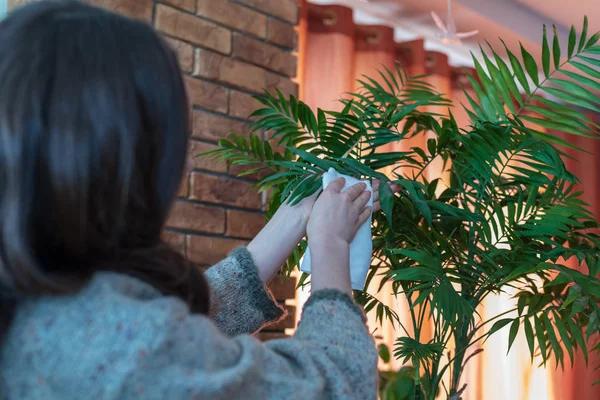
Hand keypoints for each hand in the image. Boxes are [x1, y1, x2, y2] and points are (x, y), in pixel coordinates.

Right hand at [283, 177, 399, 231]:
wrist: (328, 240)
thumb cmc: (316, 227)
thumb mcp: (314, 210)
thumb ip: (322, 204)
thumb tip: (325, 203)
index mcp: (330, 195)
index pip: (337, 183)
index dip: (340, 180)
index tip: (343, 180)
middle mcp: (343, 199)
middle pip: (354, 189)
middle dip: (359, 186)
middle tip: (363, 184)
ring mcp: (353, 210)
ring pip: (362, 199)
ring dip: (366, 195)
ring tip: (368, 192)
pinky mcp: (358, 220)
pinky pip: (365, 213)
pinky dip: (367, 210)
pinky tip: (368, 208)